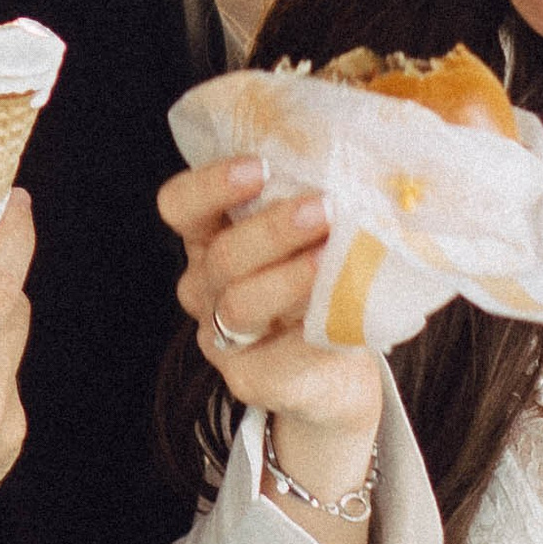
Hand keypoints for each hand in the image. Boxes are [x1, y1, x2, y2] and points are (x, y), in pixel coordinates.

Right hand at [159, 158, 382, 466]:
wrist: (332, 374)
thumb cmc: (319, 287)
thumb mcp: (305, 239)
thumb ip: (310, 204)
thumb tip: (361, 163)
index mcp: (208, 239)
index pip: (181, 206)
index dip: (211, 185)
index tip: (260, 166)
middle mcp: (204, 287)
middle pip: (222, 256)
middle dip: (273, 230)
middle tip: (324, 208)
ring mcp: (222, 339)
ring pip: (242, 304)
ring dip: (290, 278)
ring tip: (332, 258)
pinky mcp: (249, 379)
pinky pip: (280, 355)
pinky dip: (314, 331)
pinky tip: (345, 313)